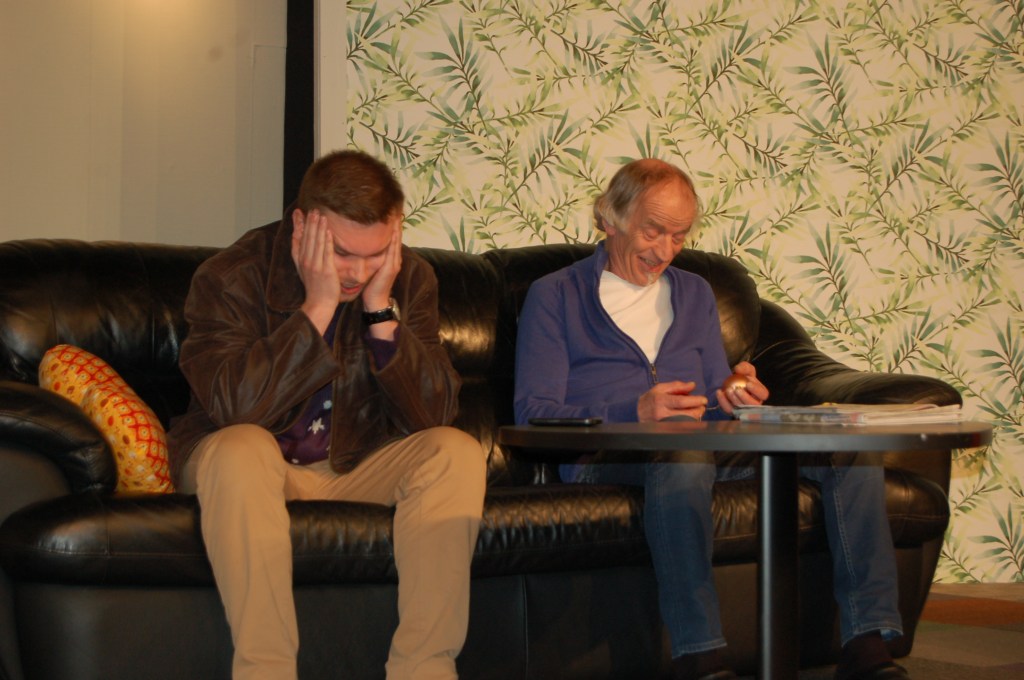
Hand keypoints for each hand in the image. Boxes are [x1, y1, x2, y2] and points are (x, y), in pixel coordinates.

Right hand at [291, 209, 339, 332]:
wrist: (319, 304)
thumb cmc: (315, 288)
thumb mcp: (305, 270)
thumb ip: (303, 256)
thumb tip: (303, 244)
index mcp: (300, 260)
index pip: (298, 239)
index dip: (298, 225)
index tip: (299, 212)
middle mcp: (305, 261)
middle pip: (307, 238)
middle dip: (310, 222)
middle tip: (313, 209)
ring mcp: (315, 265)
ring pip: (316, 242)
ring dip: (318, 228)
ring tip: (321, 215)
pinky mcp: (325, 270)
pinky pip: (326, 252)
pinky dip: (327, 241)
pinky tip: (328, 231)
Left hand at [360, 214, 402, 312]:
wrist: (376, 301)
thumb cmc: (372, 286)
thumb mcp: (372, 269)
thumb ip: (372, 258)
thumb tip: (364, 248)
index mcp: (390, 259)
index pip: (392, 240)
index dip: (393, 228)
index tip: (391, 215)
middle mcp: (395, 259)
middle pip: (397, 238)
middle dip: (397, 225)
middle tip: (396, 211)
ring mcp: (394, 263)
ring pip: (396, 242)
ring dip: (397, 230)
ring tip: (397, 217)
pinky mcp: (391, 267)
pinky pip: (393, 251)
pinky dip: (393, 240)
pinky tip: (392, 232)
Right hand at [638, 381, 708, 421]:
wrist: (637, 413)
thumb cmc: (650, 399)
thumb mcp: (660, 388)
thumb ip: (677, 386)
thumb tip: (692, 385)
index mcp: (660, 400)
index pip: (680, 402)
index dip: (694, 401)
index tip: (703, 400)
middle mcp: (662, 414)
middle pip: (686, 415)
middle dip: (698, 410)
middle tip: (702, 406)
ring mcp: (663, 424)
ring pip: (686, 423)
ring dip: (695, 417)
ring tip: (696, 411)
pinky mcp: (665, 431)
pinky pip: (681, 428)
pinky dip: (688, 423)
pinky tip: (689, 418)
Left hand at [715, 361, 768, 415]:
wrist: (732, 383)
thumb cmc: (743, 376)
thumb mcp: (745, 368)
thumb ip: (744, 367)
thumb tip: (738, 370)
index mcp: (760, 394)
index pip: (763, 394)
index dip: (757, 390)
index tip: (748, 384)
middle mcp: (754, 404)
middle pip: (753, 405)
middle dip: (745, 397)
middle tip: (737, 389)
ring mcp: (744, 409)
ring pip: (741, 409)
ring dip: (734, 400)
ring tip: (728, 390)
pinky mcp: (733, 411)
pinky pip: (729, 409)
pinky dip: (723, 401)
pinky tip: (719, 392)